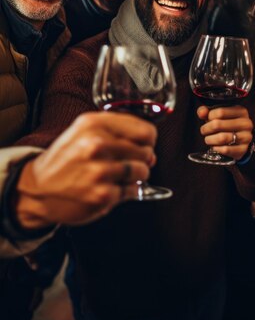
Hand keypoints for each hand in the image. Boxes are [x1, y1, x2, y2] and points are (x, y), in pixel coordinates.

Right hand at [14, 112, 156, 227]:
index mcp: (94, 124)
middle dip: (142, 158)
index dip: (148, 139)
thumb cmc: (66, 158)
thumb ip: (117, 131)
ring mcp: (100, 171)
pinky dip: (126, 191)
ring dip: (136, 176)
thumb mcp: (84, 130)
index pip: (145, 130)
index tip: (143, 144)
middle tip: (126, 161)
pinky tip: (110, 187)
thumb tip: (150, 148)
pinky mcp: (103, 195)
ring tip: (118, 175)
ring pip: (143, 171)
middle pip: (146, 150)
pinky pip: (134, 191)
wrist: (38, 188)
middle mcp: (97, 145)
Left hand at [197, 105, 252, 161]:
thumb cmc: (226, 124)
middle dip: (206, 128)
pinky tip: (215, 146)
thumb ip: (206, 111)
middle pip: (218, 124)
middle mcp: (246, 123)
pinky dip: (217, 148)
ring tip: (208, 139)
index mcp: (241, 111)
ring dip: (210, 139)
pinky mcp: (244, 149)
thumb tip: (202, 112)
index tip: (207, 119)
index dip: (209, 116)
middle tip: (204, 130)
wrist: (238, 141)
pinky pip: (226, 150)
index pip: (220, 112)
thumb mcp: (217, 115)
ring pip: (222, 138)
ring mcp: (246, 137)